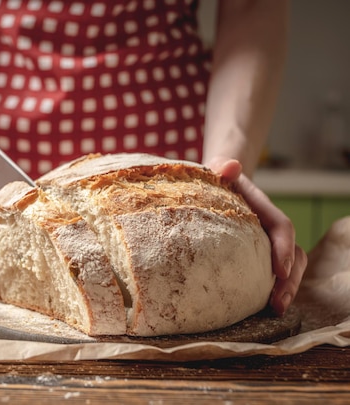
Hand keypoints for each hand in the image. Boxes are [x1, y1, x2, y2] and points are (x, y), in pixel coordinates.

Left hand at [206, 158, 306, 315]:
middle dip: (290, 280)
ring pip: (287, 268)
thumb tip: (229, 167)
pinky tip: (259, 310)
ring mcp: (266, 244)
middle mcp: (269, 228)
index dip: (284, 248)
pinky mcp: (256, 256)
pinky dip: (269, 291)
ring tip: (275, 310)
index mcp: (263, 208)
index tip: (280, 270)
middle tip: (279, 302)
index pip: (281, 227)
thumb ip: (223, 167)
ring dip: (285, 290)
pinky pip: (269, 275)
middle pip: (292, 254)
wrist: (218, 180)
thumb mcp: (218, 170)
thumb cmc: (216, 177)